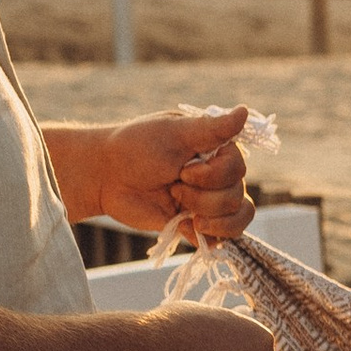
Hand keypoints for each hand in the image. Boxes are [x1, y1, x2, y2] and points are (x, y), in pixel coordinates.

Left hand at [93, 108, 258, 240]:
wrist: (105, 176)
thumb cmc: (136, 146)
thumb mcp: (175, 133)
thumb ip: (213, 128)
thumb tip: (245, 111)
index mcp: (216, 151)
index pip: (239, 170)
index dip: (214, 176)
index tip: (184, 169)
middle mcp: (217, 177)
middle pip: (237, 197)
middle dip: (203, 197)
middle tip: (173, 186)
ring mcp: (207, 202)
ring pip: (235, 221)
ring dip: (208, 219)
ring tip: (182, 211)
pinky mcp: (195, 224)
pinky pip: (221, 239)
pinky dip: (208, 237)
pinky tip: (185, 227)